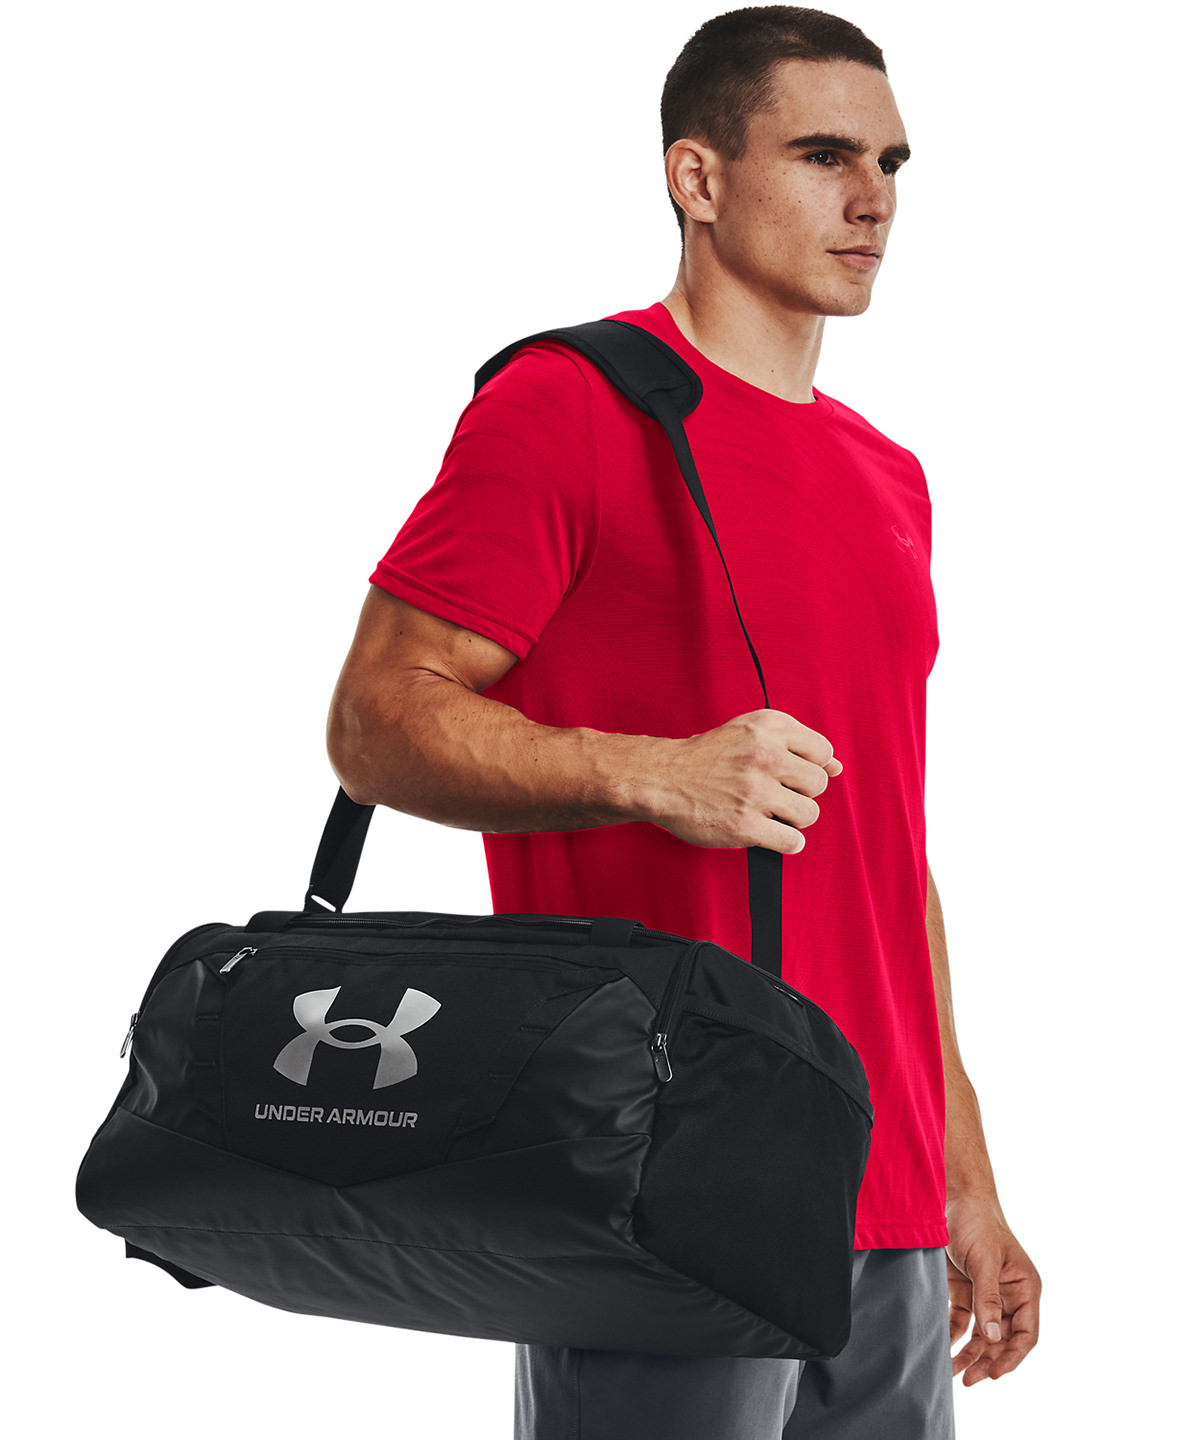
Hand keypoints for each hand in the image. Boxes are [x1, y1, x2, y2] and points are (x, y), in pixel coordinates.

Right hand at [649, 708, 842, 854]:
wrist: (661, 778)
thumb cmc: (706, 758)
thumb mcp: (750, 734)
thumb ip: (795, 746)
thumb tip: (837, 766)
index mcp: (768, 727)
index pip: (823, 751)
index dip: (809, 767)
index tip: (789, 774)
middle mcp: (765, 755)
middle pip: (820, 784)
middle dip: (801, 793)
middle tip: (776, 794)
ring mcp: (755, 791)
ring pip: (809, 814)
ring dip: (792, 819)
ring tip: (767, 812)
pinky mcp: (746, 824)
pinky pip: (792, 841)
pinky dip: (784, 842)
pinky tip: (766, 831)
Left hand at [945, 1193, 1040, 1384]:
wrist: (952, 1196)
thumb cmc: (977, 1222)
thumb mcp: (985, 1261)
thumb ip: (988, 1298)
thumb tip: (994, 1337)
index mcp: (1025, 1288)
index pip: (1026, 1334)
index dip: (1012, 1357)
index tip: (993, 1374)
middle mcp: (1009, 1295)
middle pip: (1002, 1339)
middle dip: (987, 1360)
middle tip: (968, 1380)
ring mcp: (986, 1294)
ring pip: (982, 1334)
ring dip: (969, 1353)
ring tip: (953, 1373)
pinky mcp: (964, 1289)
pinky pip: (962, 1320)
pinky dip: (954, 1335)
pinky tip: (943, 1348)